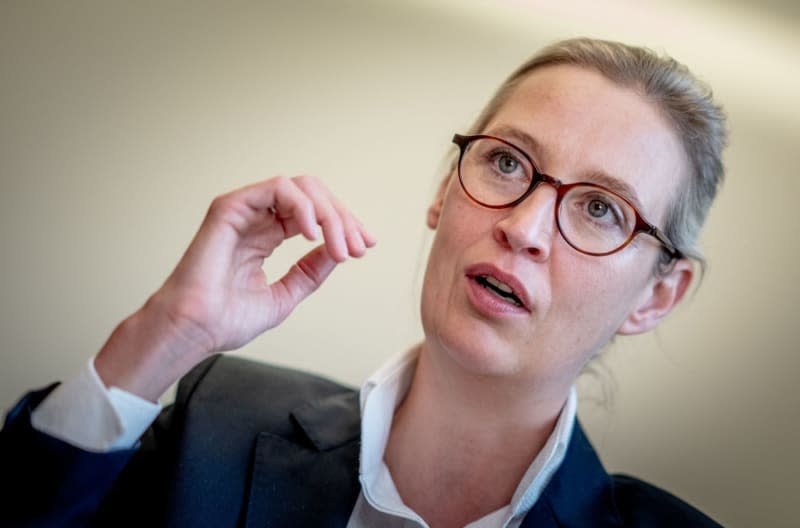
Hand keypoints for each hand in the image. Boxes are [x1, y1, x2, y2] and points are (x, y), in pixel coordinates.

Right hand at [95, 176, 374, 399]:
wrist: (195, 331)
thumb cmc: (227, 319)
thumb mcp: (286, 295)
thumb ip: (311, 271)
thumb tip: (338, 251)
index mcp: (267, 235)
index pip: (315, 215)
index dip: (344, 226)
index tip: (365, 247)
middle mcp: (257, 218)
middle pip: (314, 196)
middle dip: (344, 218)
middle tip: (358, 247)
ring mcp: (244, 210)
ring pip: (301, 188)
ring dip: (329, 214)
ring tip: (340, 246)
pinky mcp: (230, 207)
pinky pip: (277, 189)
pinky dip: (302, 206)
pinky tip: (313, 234)